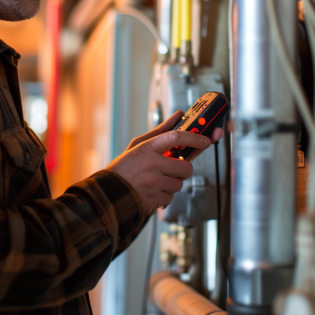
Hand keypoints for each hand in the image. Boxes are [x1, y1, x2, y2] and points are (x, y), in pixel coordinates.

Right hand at [107, 110, 222, 213]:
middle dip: (185, 169)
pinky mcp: (154, 198)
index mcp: (147, 148)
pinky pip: (171, 197)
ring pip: (179, 184)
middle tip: (175, 169)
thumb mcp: (138, 146)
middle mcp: (151, 164)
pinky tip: (152, 191)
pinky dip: (164, 195)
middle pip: (185, 166)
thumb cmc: (124, 168)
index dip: (194, 138)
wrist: (108, 193)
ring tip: (156, 181)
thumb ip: (160, 131)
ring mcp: (153, 182)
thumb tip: (178, 115)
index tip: (206, 140)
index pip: (175, 137)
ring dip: (172, 183)